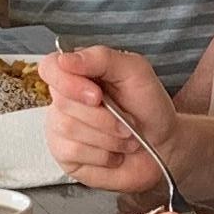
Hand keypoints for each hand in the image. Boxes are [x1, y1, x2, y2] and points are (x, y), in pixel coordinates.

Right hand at [43, 45, 174, 200]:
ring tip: (125, 137)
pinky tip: (113, 153)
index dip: (68, 82)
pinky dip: (102, 154)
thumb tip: (65, 59)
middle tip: (127, 121)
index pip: (50, 67)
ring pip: (69, 128)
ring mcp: (60, 128)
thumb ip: (101, 58)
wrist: (164, 145)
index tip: (96, 96)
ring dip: (108, 136)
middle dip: (103, 116)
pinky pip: (73, 152)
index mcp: (78, 72)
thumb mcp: (135, 71)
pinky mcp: (64, 155)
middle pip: (62, 102)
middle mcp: (64, 99)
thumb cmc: (149, 106)